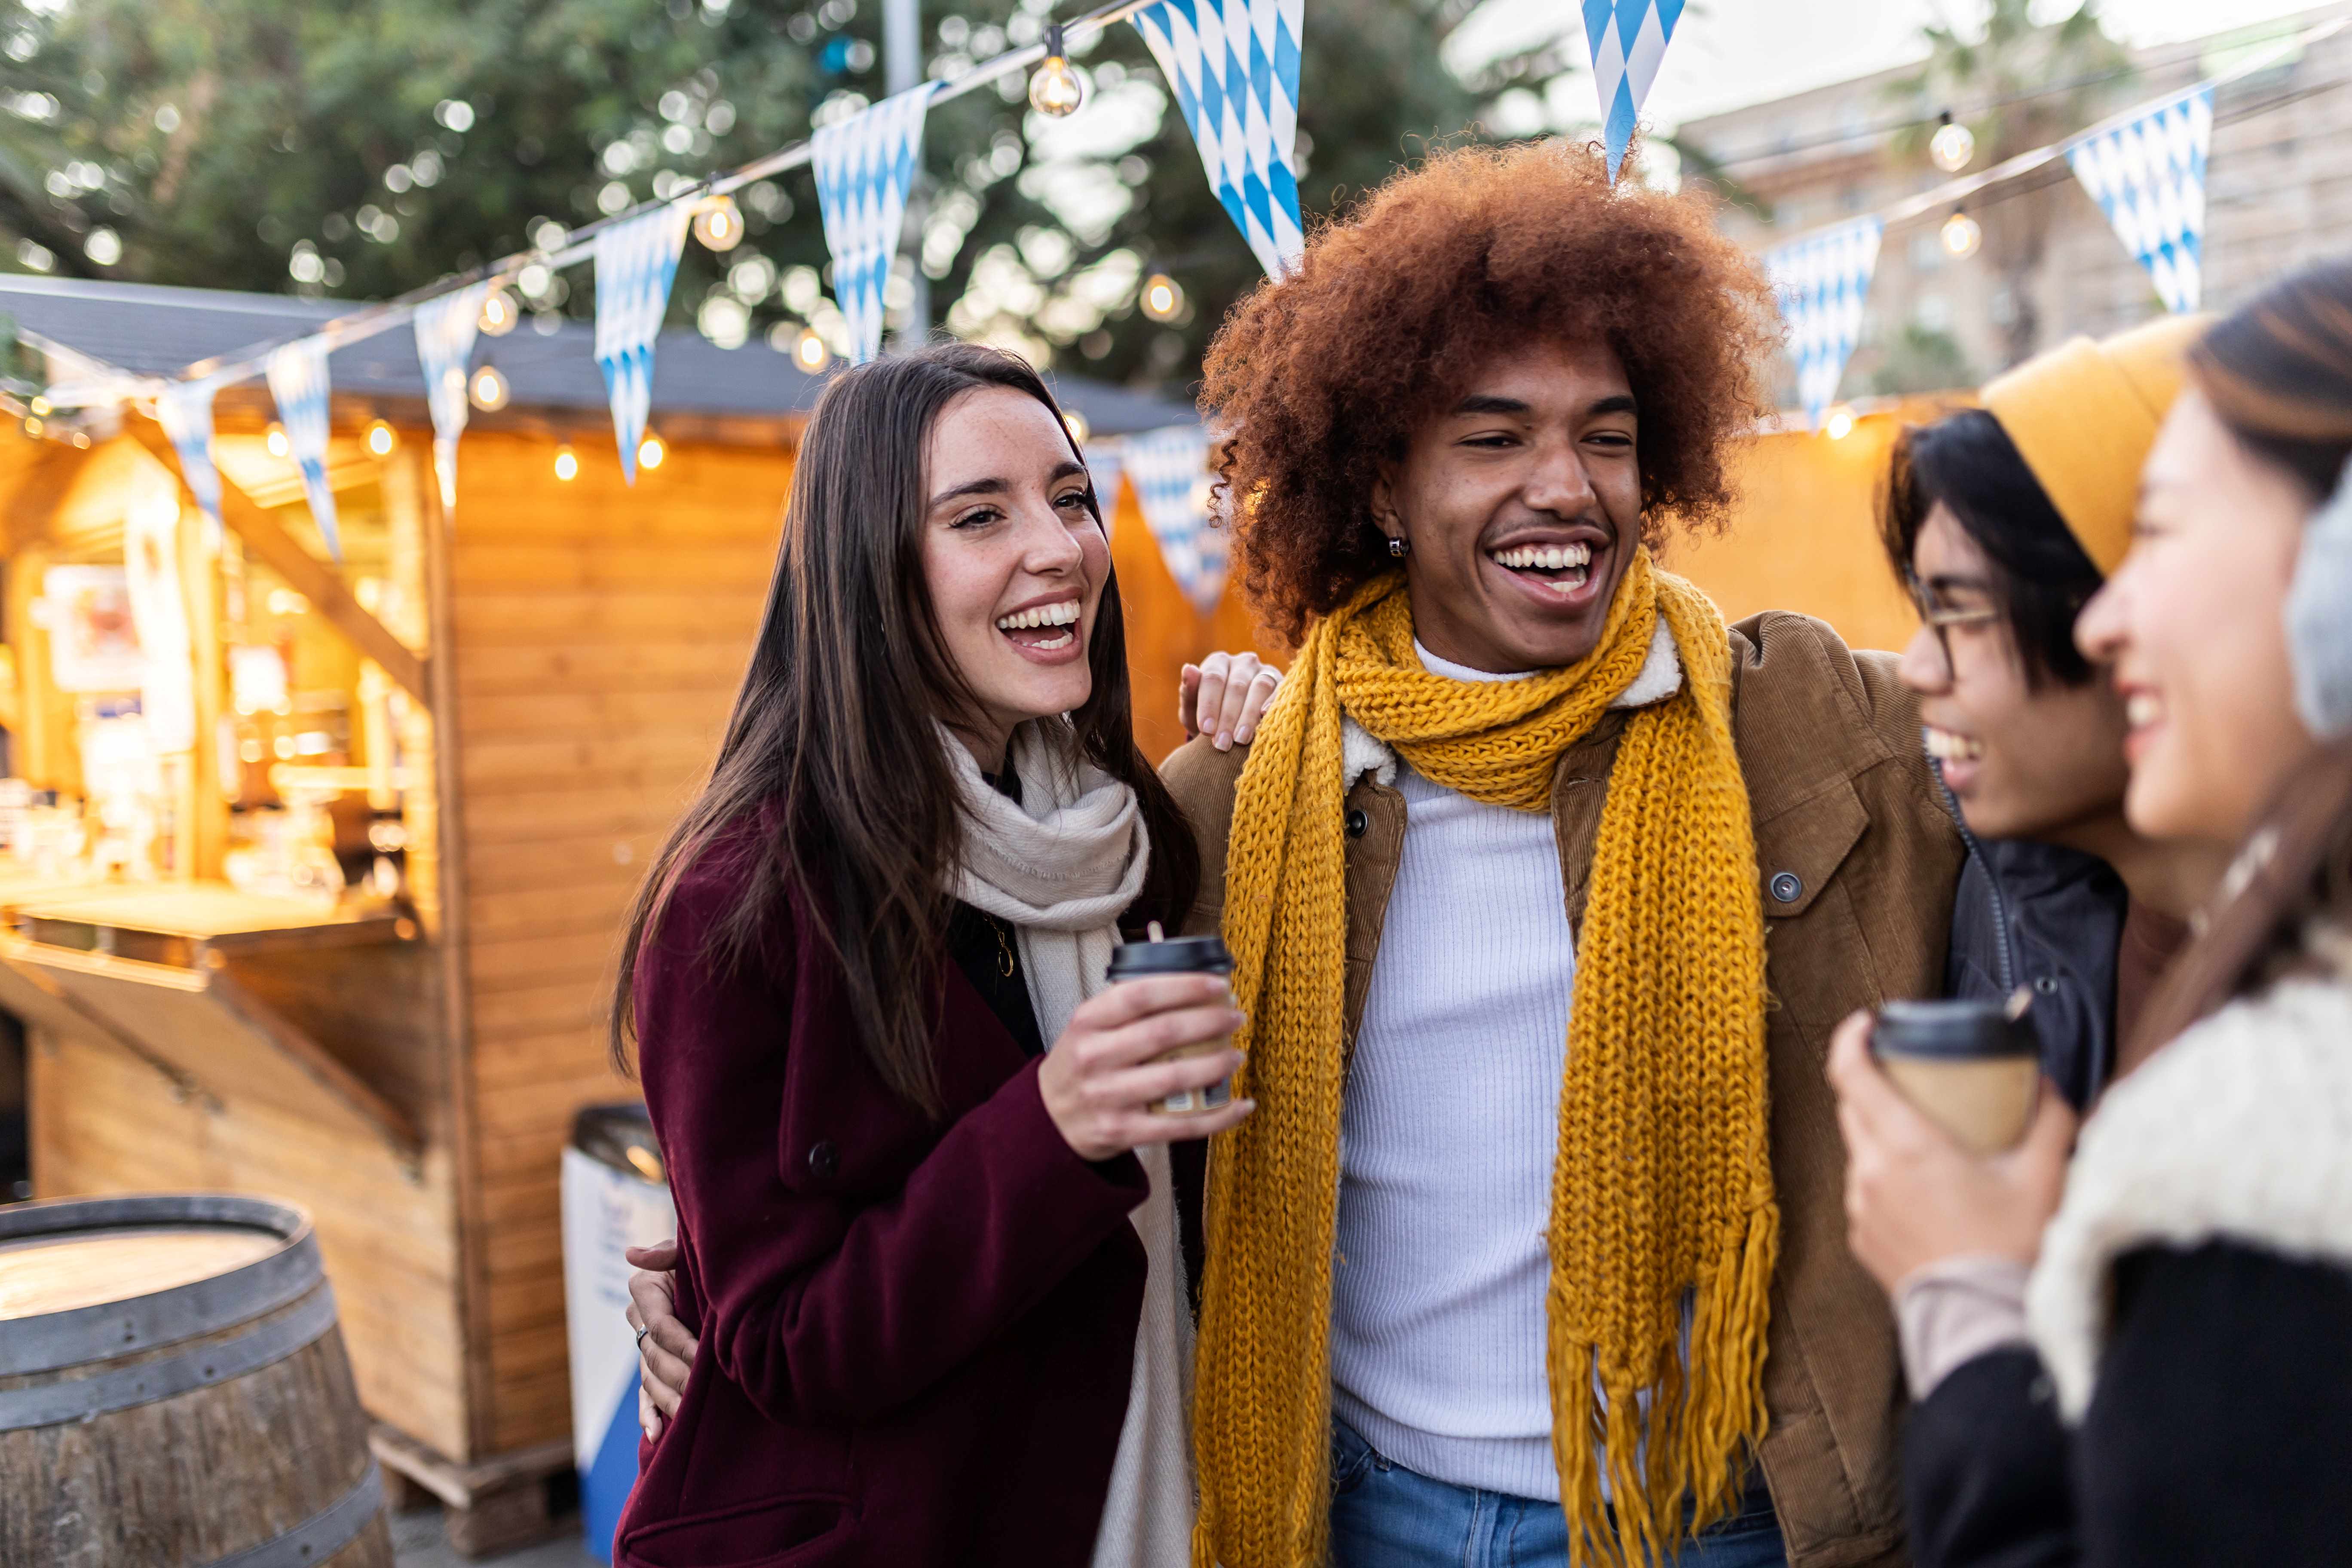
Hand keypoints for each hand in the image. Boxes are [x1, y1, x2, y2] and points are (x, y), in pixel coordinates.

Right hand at [624, 1239, 696, 1440]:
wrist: (711, 1268)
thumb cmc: (704, 1255)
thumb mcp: (688, 1248)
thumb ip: (667, 1252)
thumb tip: (632, 1254)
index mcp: (645, 1289)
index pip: (661, 1325)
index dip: (682, 1343)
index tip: (705, 1357)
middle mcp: (639, 1319)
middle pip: (656, 1356)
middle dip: (679, 1377)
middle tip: (699, 1395)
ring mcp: (644, 1346)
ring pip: (651, 1378)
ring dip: (666, 1401)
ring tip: (684, 1418)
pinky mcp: (652, 1366)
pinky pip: (645, 1394)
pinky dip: (649, 1415)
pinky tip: (657, 1434)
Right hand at [1039, 974, 1254, 1159]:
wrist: (1047, 1120)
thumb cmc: (1082, 1063)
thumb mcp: (1089, 1026)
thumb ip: (1128, 1006)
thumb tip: (1191, 981)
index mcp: (1087, 1021)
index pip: (1140, 995)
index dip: (1185, 986)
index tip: (1220, 984)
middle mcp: (1094, 1057)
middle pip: (1163, 1033)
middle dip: (1210, 1022)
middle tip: (1236, 1017)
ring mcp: (1107, 1097)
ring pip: (1174, 1078)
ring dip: (1216, 1064)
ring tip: (1237, 1055)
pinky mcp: (1121, 1131)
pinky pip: (1180, 1125)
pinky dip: (1218, 1116)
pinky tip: (1243, 1106)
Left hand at [1180, 651, 1281, 750]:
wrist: (1232, 724)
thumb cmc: (1209, 714)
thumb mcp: (1193, 708)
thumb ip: (1188, 692)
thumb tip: (1188, 669)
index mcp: (1218, 662)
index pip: (1213, 679)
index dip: (1209, 705)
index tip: (1206, 730)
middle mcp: (1243, 662)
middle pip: (1236, 686)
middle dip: (1228, 717)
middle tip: (1222, 744)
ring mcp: (1265, 671)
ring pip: (1259, 687)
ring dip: (1249, 715)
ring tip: (1240, 740)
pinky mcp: (1282, 683)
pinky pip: (1280, 690)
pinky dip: (1273, 703)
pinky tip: (1265, 717)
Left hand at [1827, 1009, 2077, 1295]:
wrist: (1990, 1325)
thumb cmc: (2016, 1249)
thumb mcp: (2044, 1173)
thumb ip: (2049, 1116)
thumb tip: (2043, 1081)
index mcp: (1905, 1147)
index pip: (1851, 1074)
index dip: (1851, 1039)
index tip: (1866, 1023)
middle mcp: (1869, 1174)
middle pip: (1852, 1108)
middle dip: (1875, 1085)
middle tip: (1912, 1080)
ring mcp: (1860, 1209)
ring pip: (1859, 1152)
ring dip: (1883, 1137)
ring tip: (1929, 1144)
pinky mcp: (1862, 1240)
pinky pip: (1865, 1193)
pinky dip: (1887, 1180)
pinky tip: (1927, 1193)